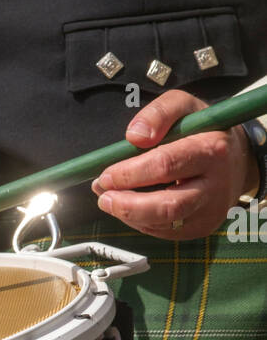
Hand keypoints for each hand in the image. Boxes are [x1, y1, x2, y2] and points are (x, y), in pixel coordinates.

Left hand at [90, 89, 258, 238]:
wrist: (236, 158)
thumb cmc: (204, 130)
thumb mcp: (184, 107)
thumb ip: (159, 113)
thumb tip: (134, 135)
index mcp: (211, 150)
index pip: (166, 165)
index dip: (130, 173)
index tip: (106, 174)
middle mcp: (215, 184)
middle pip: (168, 205)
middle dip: (128, 204)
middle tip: (103, 196)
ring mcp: (211, 210)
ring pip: (165, 224)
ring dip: (130, 215)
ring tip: (110, 201)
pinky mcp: (203, 227)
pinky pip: (166, 232)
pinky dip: (141, 222)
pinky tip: (131, 208)